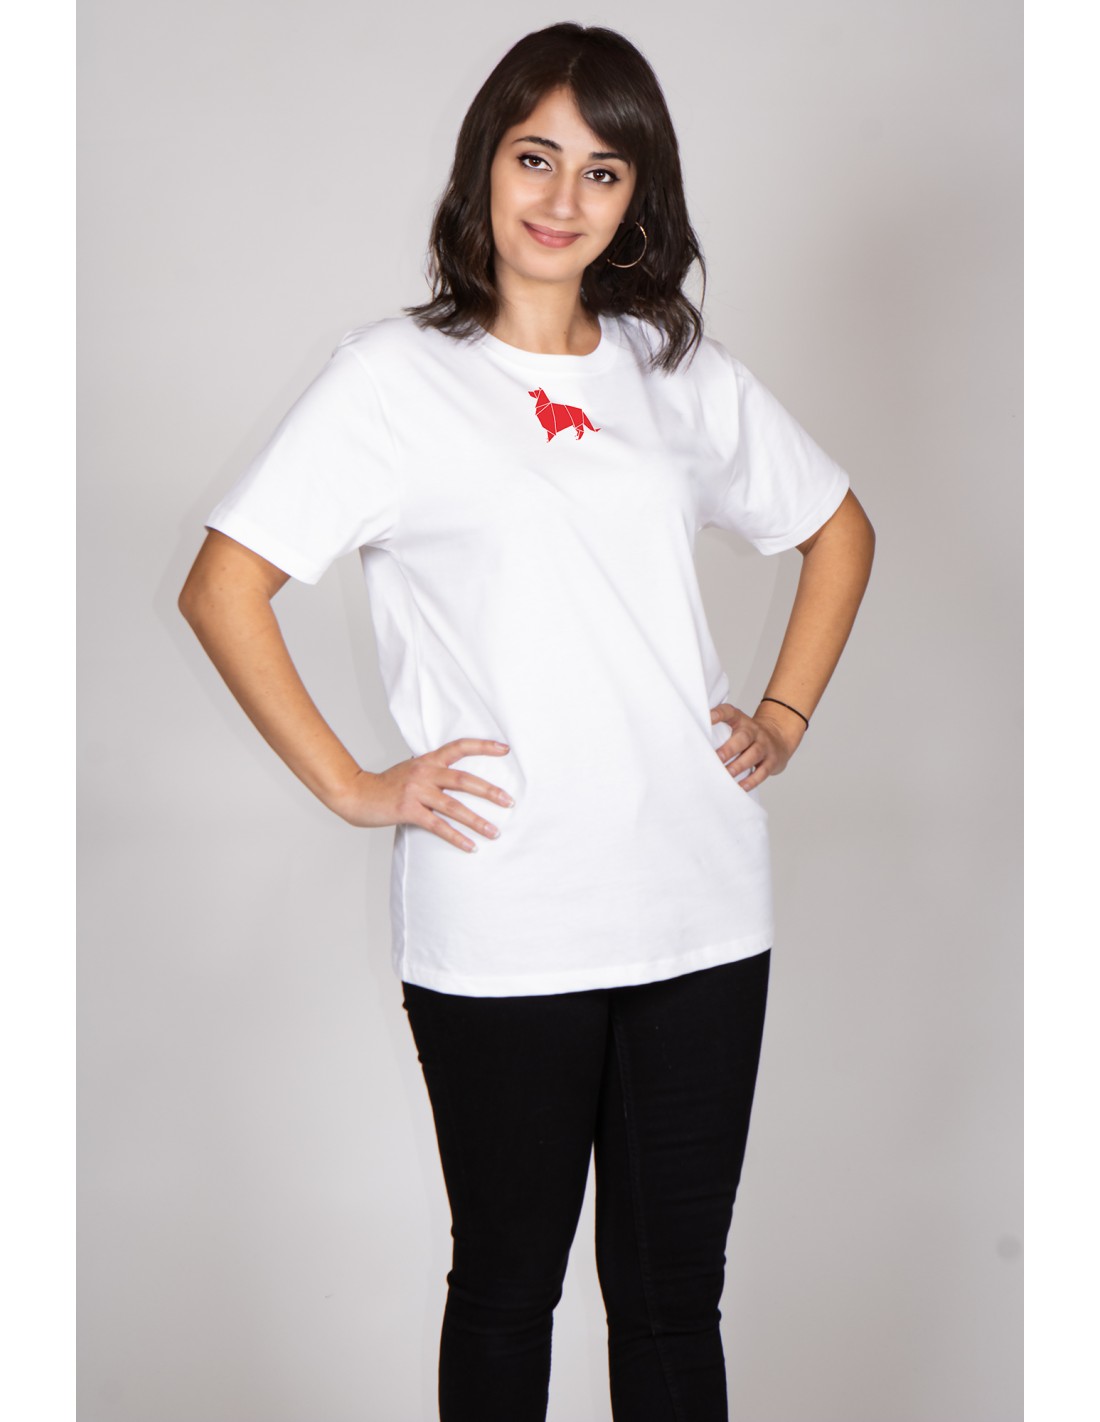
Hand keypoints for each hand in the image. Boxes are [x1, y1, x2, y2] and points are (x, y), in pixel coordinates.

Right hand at [328, 738, 513, 852]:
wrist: (355, 794)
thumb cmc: (385, 785)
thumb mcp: (410, 770)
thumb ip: (432, 772)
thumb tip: (456, 780)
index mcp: (427, 760)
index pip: (459, 747)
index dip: (483, 746)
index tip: (505, 749)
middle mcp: (424, 773)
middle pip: (463, 780)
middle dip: (489, 791)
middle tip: (509, 801)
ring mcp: (416, 792)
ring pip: (454, 807)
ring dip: (477, 821)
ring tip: (494, 832)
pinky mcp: (408, 810)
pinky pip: (438, 826)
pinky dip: (456, 838)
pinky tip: (471, 847)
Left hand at [709, 703, 804, 791]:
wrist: (779, 736)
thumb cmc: (748, 735)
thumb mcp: (737, 726)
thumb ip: (720, 731)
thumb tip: (695, 744)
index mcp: (741, 720)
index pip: (729, 712)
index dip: (719, 714)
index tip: (708, 717)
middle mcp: (754, 731)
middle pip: (743, 737)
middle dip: (730, 749)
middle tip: (718, 758)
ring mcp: (764, 745)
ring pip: (753, 754)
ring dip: (739, 766)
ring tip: (727, 774)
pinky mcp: (772, 761)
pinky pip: (762, 772)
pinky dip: (751, 781)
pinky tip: (740, 786)